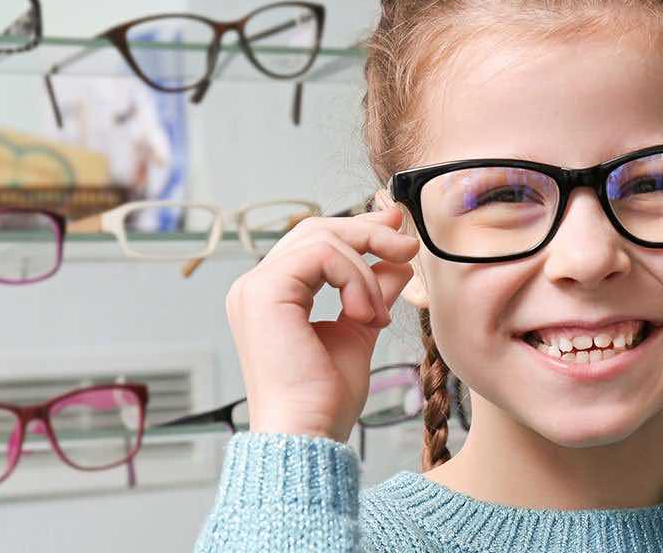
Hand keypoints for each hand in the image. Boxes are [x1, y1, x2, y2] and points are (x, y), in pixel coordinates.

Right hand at [224, 208, 418, 440]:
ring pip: (322, 239)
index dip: (359, 230)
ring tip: (376, 316)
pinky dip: (355, 279)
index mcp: (273, 296)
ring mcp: (255, 287)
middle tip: (407, 246)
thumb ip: (373, 292)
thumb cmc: (326, 398)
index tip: (399, 230)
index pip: (314, 243)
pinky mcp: (264, 291)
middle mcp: (256, 286)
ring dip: (366, 271)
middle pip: (316, 230)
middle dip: (368, 233)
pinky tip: (365, 315)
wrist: (309, 433)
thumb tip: (397, 260)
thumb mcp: (359, 331)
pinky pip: (321, 255)